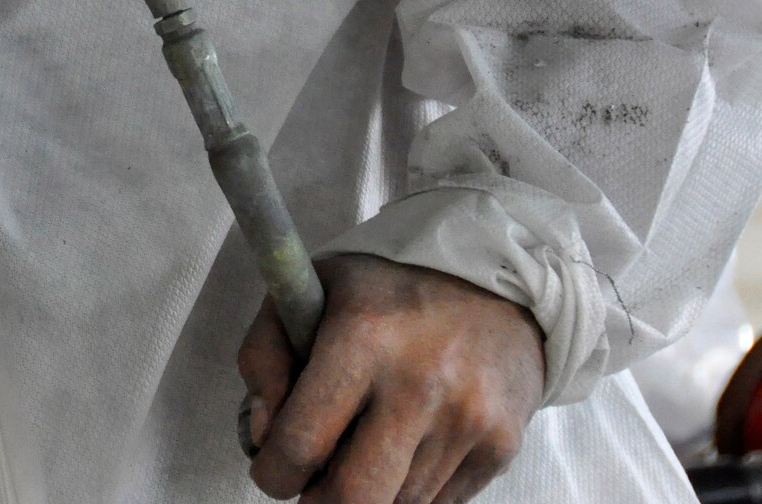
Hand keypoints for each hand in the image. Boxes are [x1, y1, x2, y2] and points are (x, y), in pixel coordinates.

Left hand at [238, 255, 544, 503]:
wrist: (498, 279)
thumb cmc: (389, 289)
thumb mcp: (311, 289)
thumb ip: (263, 357)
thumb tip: (261, 435)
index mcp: (362, 336)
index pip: (299, 444)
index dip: (273, 472)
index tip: (273, 465)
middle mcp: (419, 383)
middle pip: (353, 499)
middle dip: (320, 501)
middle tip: (315, 479)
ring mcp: (466, 419)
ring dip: (370, 492)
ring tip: (366, 446)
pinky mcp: (500, 445)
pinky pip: (440, 503)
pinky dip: (411, 487)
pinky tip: (408, 445)